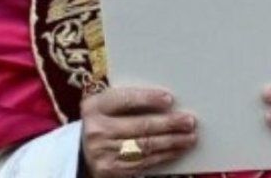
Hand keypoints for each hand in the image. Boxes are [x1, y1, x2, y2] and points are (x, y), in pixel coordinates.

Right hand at [80, 86, 197, 177]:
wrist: (80, 152)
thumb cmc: (102, 122)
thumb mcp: (105, 106)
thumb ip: (128, 100)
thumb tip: (167, 100)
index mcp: (94, 107)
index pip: (123, 99)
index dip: (147, 99)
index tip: (169, 99)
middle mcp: (96, 131)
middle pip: (139, 126)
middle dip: (168, 124)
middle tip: (189, 121)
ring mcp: (104, 153)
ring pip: (145, 146)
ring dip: (172, 142)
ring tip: (190, 136)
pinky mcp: (112, 171)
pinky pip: (144, 163)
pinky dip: (164, 156)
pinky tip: (177, 150)